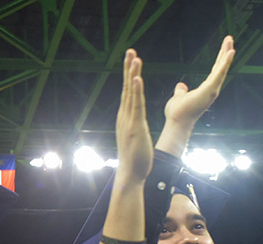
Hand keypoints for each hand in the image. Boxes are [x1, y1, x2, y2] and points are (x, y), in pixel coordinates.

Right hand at [115, 49, 153, 182]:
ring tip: (134, 57)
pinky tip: (138, 78)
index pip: (129, 91)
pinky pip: (137, 105)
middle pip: (127, 87)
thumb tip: (136, 121)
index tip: (132, 60)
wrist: (130, 174)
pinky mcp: (135, 126)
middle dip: (129, 68)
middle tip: (130, 50)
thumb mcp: (136, 136)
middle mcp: (125, 115)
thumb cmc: (135, 157)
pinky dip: (137, 91)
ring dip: (132, 74)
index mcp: (126, 116)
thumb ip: (135, 125)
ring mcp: (129, 120)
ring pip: (131, 93)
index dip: (130, 75)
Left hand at [163, 36, 234, 125]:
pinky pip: (219, 73)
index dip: (220, 58)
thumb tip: (181, 85)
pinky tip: (230, 52)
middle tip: (229, 38)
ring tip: (230, 40)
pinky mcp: (210, 90)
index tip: (225, 47)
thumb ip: (181, 91)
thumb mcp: (179, 97)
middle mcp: (212, 89)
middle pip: (221, 67)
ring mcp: (212, 90)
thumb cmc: (178, 113)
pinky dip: (225, 62)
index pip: (215, 70)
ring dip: (227, 54)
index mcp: (206, 89)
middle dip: (225, 52)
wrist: (176, 122)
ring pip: (222, 68)